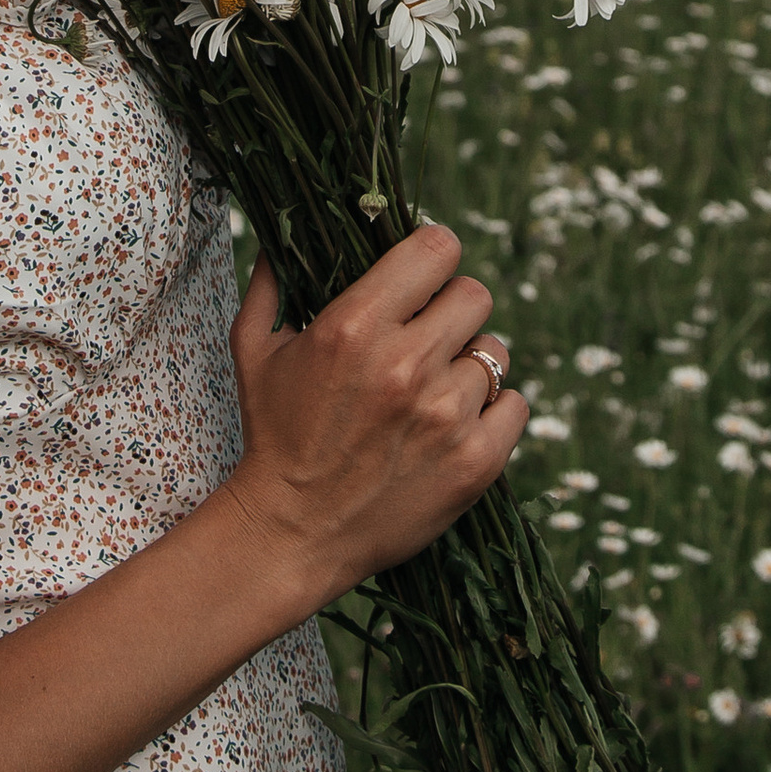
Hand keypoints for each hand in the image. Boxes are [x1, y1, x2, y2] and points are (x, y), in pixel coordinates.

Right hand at [221, 225, 527, 609]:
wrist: (291, 534)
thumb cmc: (273, 436)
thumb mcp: (254, 350)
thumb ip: (270, 283)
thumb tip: (280, 237)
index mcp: (356, 325)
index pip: (438, 249)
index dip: (435, 256)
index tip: (426, 276)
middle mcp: (406, 364)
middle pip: (476, 295)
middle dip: (453, 310)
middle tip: (429, 337)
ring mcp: (446, 414)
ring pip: (496, 354)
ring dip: (469, 366)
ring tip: (435, 391)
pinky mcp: (475, 461)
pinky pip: (516, 406)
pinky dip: (493, 412)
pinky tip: (458, 425)